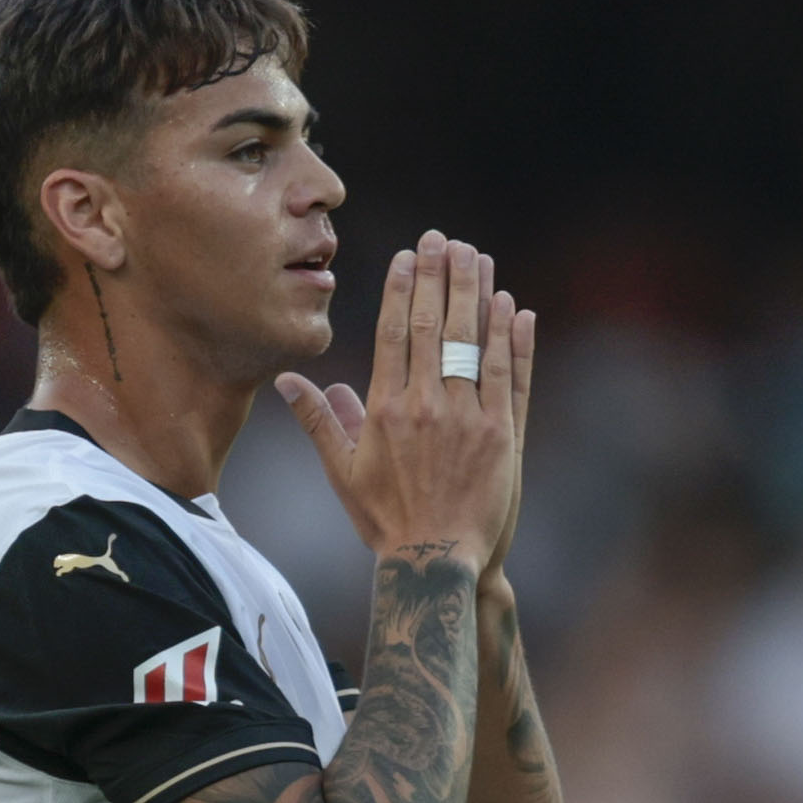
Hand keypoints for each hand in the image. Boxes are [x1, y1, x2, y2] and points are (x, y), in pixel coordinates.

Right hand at [276, 232, 525, 569]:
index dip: (403, 289)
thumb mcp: (343, 472)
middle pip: (434, 326)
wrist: (435, 563)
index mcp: (387, 409)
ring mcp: (469, 418)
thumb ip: (320, 420)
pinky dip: (512, 340)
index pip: (395, 332)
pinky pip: (508, 376)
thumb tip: (289, 380)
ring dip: (476, 294)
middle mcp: (428, 406)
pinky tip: (513, 307)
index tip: (409, 256)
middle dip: (439, 276)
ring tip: (476, 257)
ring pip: (474, 342)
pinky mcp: (503, 435)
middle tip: (444, 239)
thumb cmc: (386, 520)